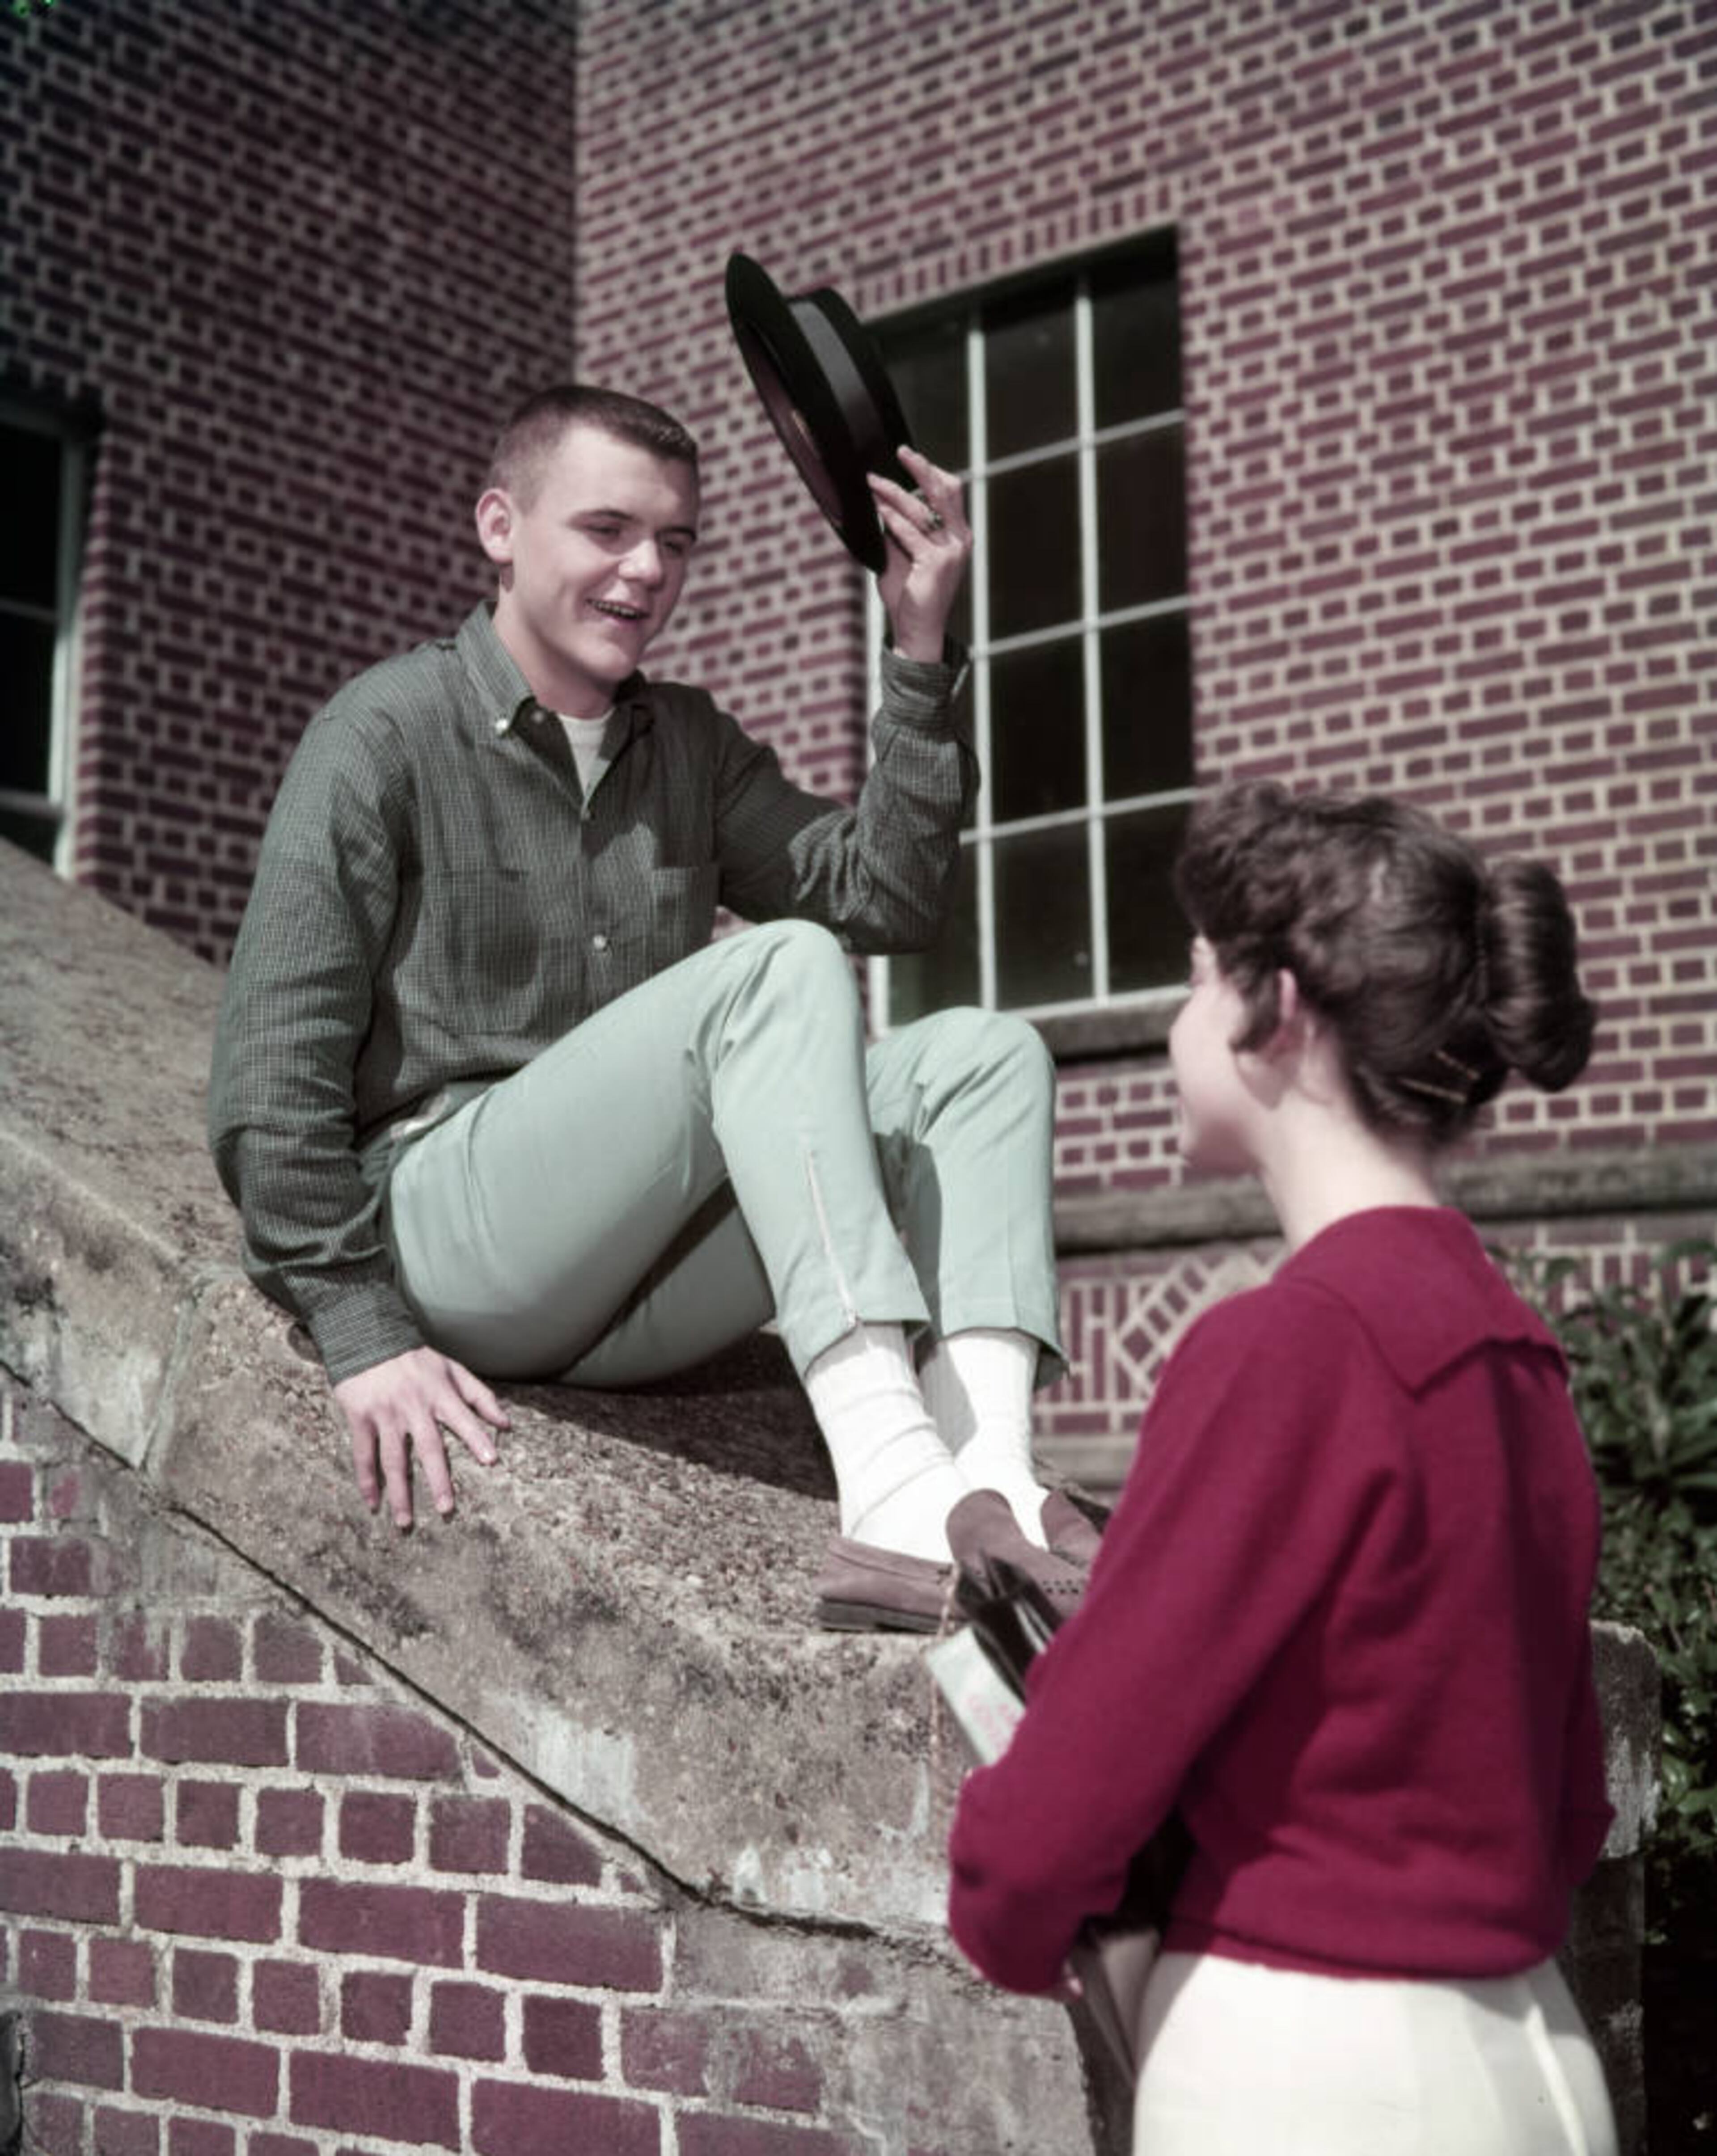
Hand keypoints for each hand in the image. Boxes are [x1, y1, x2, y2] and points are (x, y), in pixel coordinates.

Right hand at [334, 1346, 509, 1529]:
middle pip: (428, 1448)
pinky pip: (364, 1454)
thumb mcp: (452, 1370)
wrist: (369, 1338)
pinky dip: (367, 1480)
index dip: (477, 1439)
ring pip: (393, 1460)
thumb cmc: (416, 1359)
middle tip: (446, 1509)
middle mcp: (414, 1406)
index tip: (491, 1461)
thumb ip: (480, 1397)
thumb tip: (506, 1424)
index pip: (463, 1418)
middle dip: (438, 1480)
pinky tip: (372, 1503)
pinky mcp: (361, 1418)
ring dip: (400, 1493)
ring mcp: (386, 1414)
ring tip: (404, 1522)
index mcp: (439, 1394)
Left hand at [869, 445, 971, 662]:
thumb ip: (899, 530)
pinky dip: (894, 519)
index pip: (951, 492)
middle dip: (922, 467)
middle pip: (945, 491)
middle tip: (901, 451)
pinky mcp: (936, 564)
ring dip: (895, 492)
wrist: (917, 631)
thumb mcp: (903, 555)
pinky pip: (912, 534)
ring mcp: (951, 552)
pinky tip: (880, 509)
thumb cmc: (909, 595)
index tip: (907, 457)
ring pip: (923, 510)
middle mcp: (960, 541)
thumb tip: (882, 501)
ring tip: (873, 482)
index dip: (931, 471)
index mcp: (959, 535)